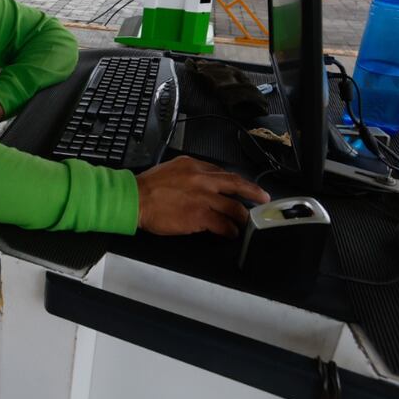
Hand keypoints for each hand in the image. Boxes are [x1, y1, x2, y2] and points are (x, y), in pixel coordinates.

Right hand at [135, 155, 270, 237]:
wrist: (135, 199)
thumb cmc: (147, 187)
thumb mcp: (170, 169)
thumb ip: (188, 174)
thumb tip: (199, 183)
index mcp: (194, 165)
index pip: (220, 172)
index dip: (233, 182)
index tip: (239, 186)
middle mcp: (202, 179)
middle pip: (235, 184)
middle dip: (252, 191)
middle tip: (263, 197)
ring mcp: (203, 197)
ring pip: (233, 206)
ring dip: (241, 216)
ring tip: (245, 222)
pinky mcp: (200, 216)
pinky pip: (222, 223)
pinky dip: (229, 230)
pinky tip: (231, 233)